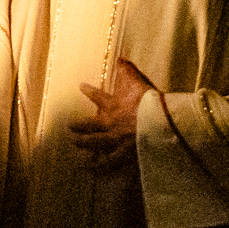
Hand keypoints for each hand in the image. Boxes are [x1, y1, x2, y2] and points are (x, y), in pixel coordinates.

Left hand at [68, 57, 152, 171]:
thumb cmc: (149, 103)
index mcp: (114, 105)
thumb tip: (119, 57)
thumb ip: (128, 71)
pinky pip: (108, 162)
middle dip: (78, 124)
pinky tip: (92, 169)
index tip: (80, 86)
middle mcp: (110, 123)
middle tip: (69, 126)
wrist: (160, 124)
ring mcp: (115, 140)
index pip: (98, 96)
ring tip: (75, 145)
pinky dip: (100, 166)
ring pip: (95, 143)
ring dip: (84, 143)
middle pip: (90, 124)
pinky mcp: (123, 154)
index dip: (89, 91)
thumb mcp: (138, 83)